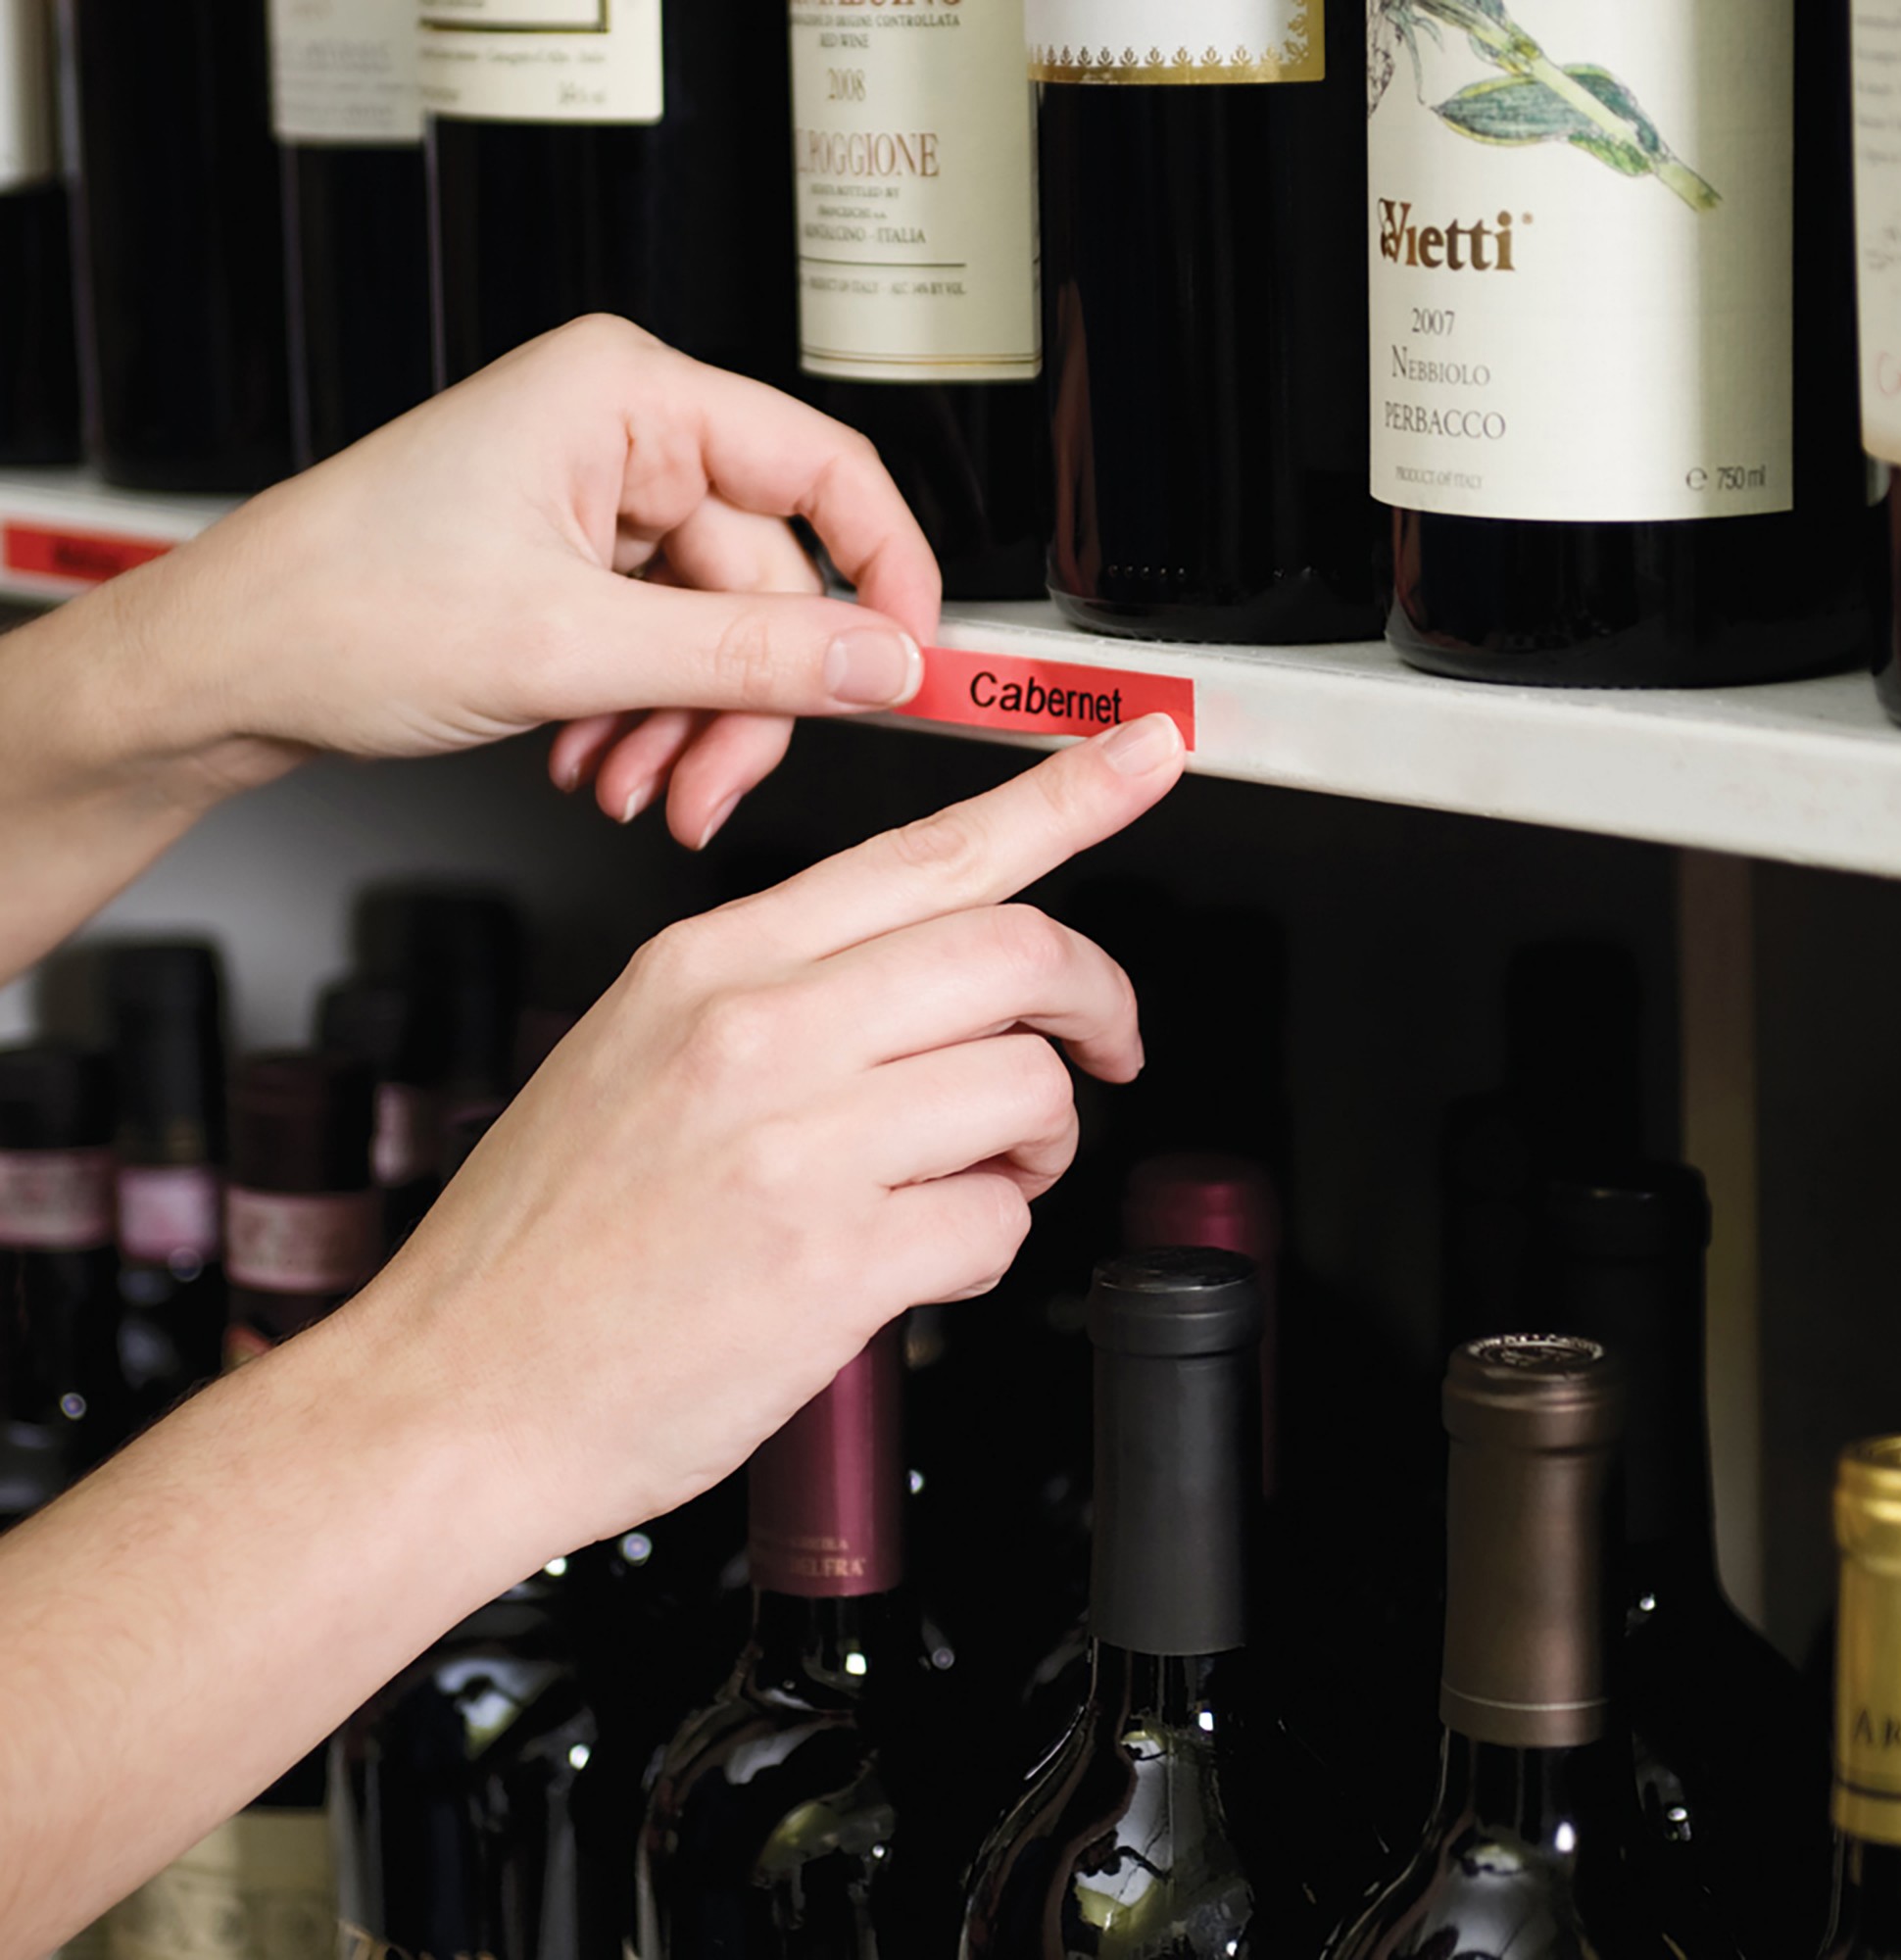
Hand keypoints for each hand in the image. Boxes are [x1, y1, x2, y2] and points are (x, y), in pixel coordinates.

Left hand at [107, 315, 940, 845]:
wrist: (223, 672)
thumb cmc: (340, 610)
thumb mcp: (572, 646)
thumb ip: (748, 654)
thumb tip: (879, 662)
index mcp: (626, 396)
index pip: (824, 470)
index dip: (884, 573)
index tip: (909, 666)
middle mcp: (618, 438)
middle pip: (766, 584)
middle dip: (737, 705)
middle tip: (706, 789)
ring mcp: (593, 507)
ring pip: (715, 635)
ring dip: (683, 728)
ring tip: (624, 786)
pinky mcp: (571, 568)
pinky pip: (662, 653)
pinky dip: (640, 722)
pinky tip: (589, 762)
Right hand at [369, 715, 1184, 1551]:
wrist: (450, 1394)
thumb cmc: (538, 1246)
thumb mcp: (633, 1055)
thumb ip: (782, 1000)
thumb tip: (935, 996)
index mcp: (707, 965)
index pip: (924, 851)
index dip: (1061, 799)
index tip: (1141, 756)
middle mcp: (754, 1029)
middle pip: (1013, 951)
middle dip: (1098, 997)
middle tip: (1108, 1043)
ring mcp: (793, 1142)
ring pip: (1025, 1085)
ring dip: (1040, 1141)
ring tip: (982, 1177)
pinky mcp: (829, 1262)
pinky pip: (995, 1221)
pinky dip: (990, 1241)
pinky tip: (926, 1255)